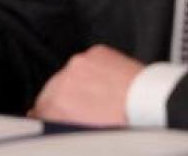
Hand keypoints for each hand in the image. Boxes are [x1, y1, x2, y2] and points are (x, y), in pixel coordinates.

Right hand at [28, 45, 142, 125]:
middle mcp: (63, 80)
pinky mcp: (96, 52)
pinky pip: (89, 62)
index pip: (39, 109)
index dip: (49, 116)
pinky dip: (96, 71)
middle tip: (85, 111)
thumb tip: (44, 119)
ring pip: (71, 74)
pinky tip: (109, 84)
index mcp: (55, 104)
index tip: (56, 118)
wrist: (149, 102)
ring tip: (101, 98)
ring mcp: (79, 63)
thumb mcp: (84, 134)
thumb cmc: (121, 124)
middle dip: (64, 100)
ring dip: (80, 84)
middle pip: (52, 90)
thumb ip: (60, 125)